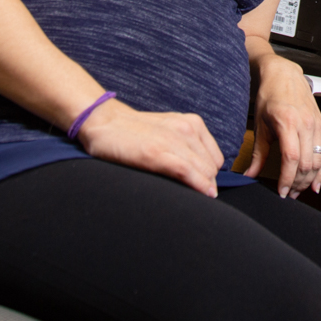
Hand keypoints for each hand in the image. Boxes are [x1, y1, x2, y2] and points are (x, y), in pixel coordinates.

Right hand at [75, 99, 223, 197]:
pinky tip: (202, 195)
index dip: (209, 176)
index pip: (216, 159)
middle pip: (211, 167)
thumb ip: (188, 145)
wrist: (104, 121)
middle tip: (194, 196)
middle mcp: (187, 129)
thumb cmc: (135, 132)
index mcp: (192, 123)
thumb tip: (205, 174)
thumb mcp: (170, 131)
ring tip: (192, 198)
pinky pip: (187, 172)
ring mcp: (172, 140)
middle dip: (206, 184)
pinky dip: (198, 185)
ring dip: (202, 188)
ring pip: (203, 171)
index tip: (200, 187)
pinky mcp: (156, 153)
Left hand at [246, 57, 320, 198]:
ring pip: (318, 161)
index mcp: (288, 123)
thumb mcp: (260, 125)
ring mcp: (317, 126)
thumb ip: (257, 154)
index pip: (291, 159)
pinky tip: (316, 183)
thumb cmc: (270, 97)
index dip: (287, 179)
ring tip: (298, 190)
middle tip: (287, 193)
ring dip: (309, 180)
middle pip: (306, 164)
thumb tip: (249, 175)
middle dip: (297, 183)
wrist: (285, 75)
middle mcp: (306, 124)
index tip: (280, 191)